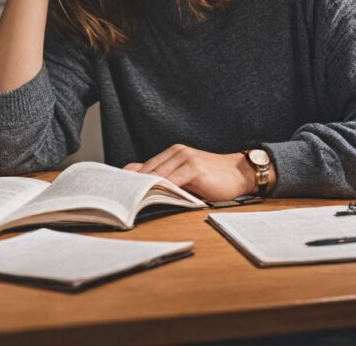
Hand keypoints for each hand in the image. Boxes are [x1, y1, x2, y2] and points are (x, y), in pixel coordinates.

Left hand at [124, 144, 274, 201]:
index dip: (129, 181)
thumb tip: (137, 179)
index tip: (116, 193)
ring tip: (130, 202)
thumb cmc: (212, 178)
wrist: (239, 173)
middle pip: (147, 171)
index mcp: (172, 154)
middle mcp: (176, 152)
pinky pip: (173, 179)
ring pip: (157, 175)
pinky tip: (152, 197)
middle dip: (132, 186)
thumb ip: (164, 175)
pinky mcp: (194, 168)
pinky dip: (161, 188)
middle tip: (119, 201)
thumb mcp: (185, 175)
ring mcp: (185, 158)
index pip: (144, 167)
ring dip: (143, 188)